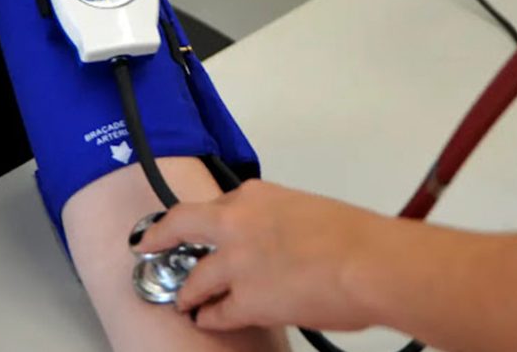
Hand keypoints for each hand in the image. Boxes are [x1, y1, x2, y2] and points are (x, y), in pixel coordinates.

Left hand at [133, 180, 390, 331]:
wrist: (369, 263)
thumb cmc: (356, 237)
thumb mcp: (310, 210)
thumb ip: (281, 222)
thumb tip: (277, 242)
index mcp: (257, 196)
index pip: (217, 206)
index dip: (203, 219)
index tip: (190, 221)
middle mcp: (237, 223)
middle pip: (181, 225)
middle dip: (160, 236)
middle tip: (147, 243)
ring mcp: (236, 262)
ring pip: (195, 279)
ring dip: (189, 292)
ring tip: (184, 301)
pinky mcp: (244, 300)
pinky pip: (215, 312)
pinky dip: (210, 318)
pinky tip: (207, 321)